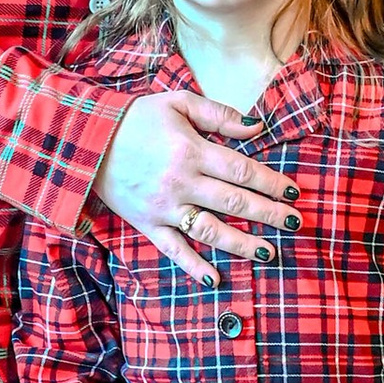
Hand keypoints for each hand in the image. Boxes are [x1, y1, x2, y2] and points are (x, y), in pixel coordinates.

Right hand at [92, 89, 298, 280]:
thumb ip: (219, 114)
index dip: (271, 182)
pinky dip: (194, 266)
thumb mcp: (178, 103)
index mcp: (191, 150)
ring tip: (269, 252)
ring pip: (210, 230)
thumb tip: (257, 126)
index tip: (292, 191)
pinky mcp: (147, 224)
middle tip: (295, 222)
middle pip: (234, 203)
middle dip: (269, 214)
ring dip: (242, 244)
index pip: (242, 170)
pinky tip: (215, 279)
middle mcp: (181, 182)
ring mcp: (164, 207)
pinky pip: (173, 250)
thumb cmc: (137, 119)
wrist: (88, 140)